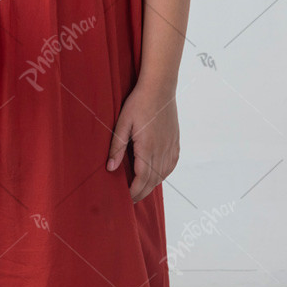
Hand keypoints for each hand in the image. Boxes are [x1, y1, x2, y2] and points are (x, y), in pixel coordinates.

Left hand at [105, 83, 179, 202]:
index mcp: (148, 148)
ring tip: (140, 189)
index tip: (125, 198)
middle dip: (141, 192)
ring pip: (162, 175)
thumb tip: (111, 168)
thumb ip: (117, 146)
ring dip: (151, 184)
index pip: (141, 179)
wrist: (160, 87)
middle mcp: (162, 151)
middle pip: (152, 181)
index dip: (133, 191)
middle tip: (131, 199)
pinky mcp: (175, 142)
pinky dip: (163, 174)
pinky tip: (156, 175)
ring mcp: (171, 147)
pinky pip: (171, 165)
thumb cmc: (139, 102)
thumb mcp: (123, 122)